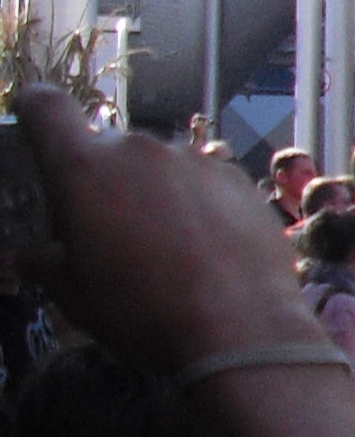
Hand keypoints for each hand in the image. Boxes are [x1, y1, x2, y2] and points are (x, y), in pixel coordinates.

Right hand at [11, 85, 319, 372]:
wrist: (239, 328)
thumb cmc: (140, 311)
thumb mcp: (70, 294)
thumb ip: (44, 261)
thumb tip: (33, 254)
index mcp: (84, 167)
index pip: (45, 108)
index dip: (35, 110)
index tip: (37, 126)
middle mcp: (140, 149)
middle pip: (108, 149)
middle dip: (102, 180)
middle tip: (110, 230)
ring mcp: (196, 159)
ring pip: (159, 165)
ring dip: (154, 191)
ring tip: (166, 244)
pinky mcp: (239, 177)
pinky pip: (203, 179)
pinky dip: (197, 201)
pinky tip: (207, 244)